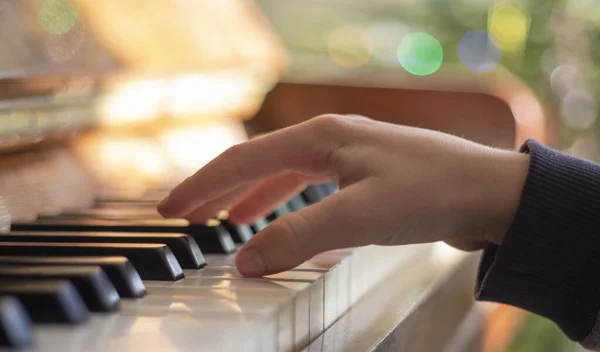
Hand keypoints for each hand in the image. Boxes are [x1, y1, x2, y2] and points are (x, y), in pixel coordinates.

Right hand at [157, 114, 528, 275]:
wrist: (491, 193)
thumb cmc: (432, 193)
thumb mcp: (359, 217)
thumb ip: (298, 237)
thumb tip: (244, 261)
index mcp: (320, 138)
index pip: (243, 159)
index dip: (202, 185)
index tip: (170, 208)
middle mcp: (330, 138)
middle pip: (257, 162)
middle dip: (217, 189)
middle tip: (184, 214)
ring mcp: (348, 154)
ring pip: (282, 173)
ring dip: (249, 196)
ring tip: (224, 220)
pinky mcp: (364, 173)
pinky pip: (309, 185)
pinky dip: (284, 202)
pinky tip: (282, 217)